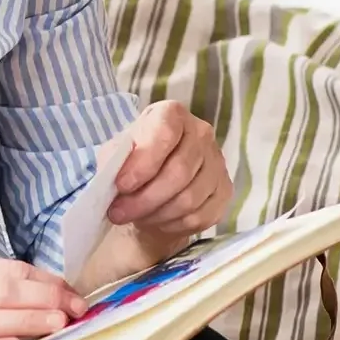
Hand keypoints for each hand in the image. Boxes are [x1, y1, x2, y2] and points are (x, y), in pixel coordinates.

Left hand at [104, 100, 230, 251]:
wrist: (155, 172)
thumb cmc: (134, 157)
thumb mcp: (118, 151)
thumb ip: (115, 160)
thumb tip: (115, 180)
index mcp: (173, 115)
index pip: (165, 135)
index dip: (143, 164)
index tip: (121, 185)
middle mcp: (201, 133)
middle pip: (179, 172)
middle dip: (144, 199)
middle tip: (119, 213)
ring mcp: (217, 163)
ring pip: (189, 199)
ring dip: (157, 214)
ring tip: (136, 217)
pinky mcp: (224, 191)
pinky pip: (200, 217)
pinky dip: (174, 225)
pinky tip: (157, 220)